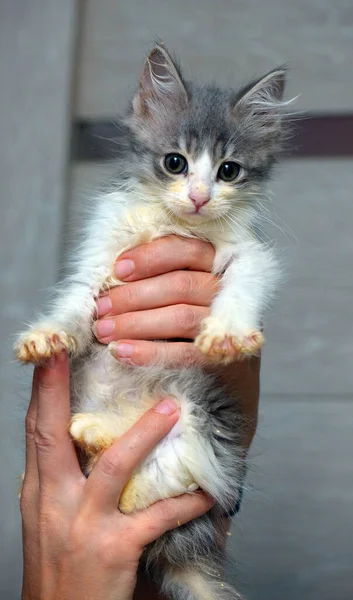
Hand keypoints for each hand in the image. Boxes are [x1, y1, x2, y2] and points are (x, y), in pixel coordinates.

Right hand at [20, 353, 213, 599]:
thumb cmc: (58, 567)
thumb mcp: (48, 519)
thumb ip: (60, 479)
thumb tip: (77, 439)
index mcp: (38, 492)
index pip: (35, 431)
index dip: (42, 390)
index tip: (51, 352)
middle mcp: (54, 502)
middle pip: (53, 435)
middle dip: (61, 390)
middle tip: (75, 350)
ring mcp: (83, 525)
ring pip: (112, 466)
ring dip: (145, 433)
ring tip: (172, 407)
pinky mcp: (114, 550)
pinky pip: (156, 518)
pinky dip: (184, 502)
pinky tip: (207, 492)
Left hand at [94, 236, 259, 447]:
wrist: (221, 377)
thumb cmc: (185, 324)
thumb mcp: (176, 291)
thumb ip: (156, 276)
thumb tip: (114, 273)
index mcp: (217, 265)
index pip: (188, 250)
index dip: (151, 257)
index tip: (117, 270)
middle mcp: (227, 292)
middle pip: (181, 284)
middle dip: (134, 295)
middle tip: (101, 308)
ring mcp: (227, 326)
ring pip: (181, 316)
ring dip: (136, 322)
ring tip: (103, 330)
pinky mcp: (220, 358)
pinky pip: (184, 353)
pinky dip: (149, 352)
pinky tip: (121, 352)